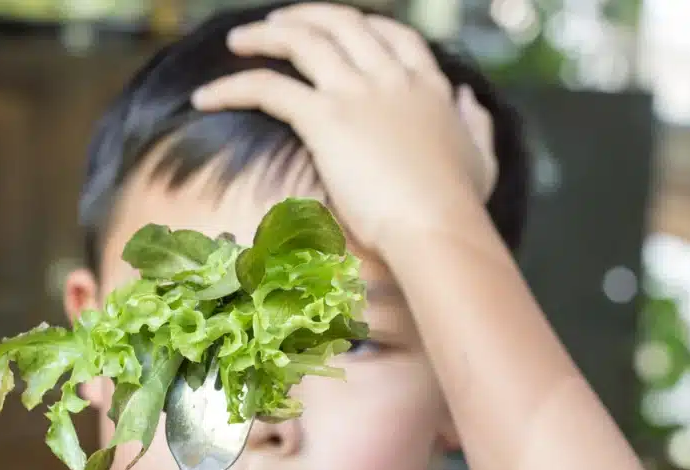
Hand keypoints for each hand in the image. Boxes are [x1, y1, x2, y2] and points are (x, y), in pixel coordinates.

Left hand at [191, 2, 496, 253]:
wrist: (439, 228)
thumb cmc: (459, 209)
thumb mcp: (481, 160)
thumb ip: (476, 125)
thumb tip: (469, 100)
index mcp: (428, 88)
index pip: (394, 36)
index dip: (363, 25)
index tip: (339, 28)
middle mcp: (391, 79)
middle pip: (343, 23)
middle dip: (307, 16)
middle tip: (277, 25)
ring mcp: (358, 93)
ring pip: (303, 40)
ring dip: (265, 35)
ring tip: (239, 41)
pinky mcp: (326, 118)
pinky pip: (267, 87)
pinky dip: (233, 86)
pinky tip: (207, 96)